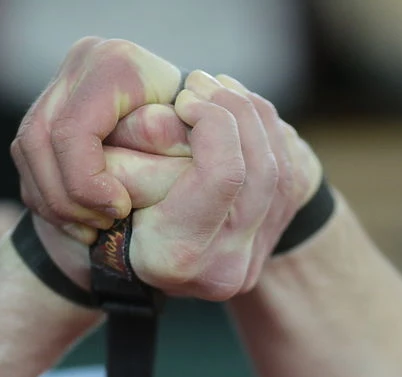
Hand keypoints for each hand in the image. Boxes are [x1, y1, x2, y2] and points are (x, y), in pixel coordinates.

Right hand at [11, 37, 183, 236]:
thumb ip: (166, 154)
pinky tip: (77, 221)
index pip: (74, 130)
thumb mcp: (194, 148)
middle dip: (67, 195)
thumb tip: (128, 179)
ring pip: (28, 149)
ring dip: (54, 200)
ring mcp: (58, 84)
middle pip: (42, 138)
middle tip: (100, 225)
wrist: (187, 131)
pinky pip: (26, 158)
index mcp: (116, 65)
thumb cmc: (196, 145)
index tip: (119, 209)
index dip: (87, 181)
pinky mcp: (44, 109)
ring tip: (89, 229)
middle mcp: (81, 65)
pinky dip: (47, 197)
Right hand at [15, 38, 322, 298]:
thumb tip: (174, 117)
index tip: (186, 99)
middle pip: (260, 170)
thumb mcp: (113, 177)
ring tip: (221, 87)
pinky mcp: (269, 245)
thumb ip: (140, 147)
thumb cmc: (110, 206)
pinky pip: (291, 177)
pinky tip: (241, 108)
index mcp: (172, 257)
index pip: (224, 176)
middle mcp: (219, 270)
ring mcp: (251, 262)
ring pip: (281, 170)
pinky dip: (269, 135)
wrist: (141, 252)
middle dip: (237, 112)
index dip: (213, 124)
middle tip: (205, 81)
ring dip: (254, 116)